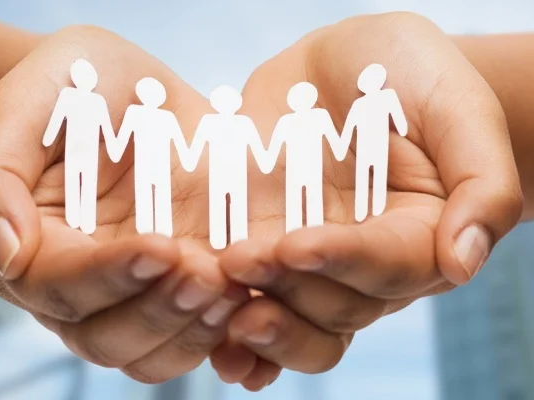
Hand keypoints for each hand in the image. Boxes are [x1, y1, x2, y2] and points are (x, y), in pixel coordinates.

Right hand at [0, 25, 248, 383]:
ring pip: (156, 351)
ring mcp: (138, 289)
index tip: (161, 247)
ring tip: (236, 287)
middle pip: (109, 337)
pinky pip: (200, 333)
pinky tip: (258, 303)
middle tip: (206, 274)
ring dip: (196, 330)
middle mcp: (83, 285)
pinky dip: (228, 333)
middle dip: (159, 312)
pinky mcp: (184, 279)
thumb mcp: (22, 109)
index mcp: (35, 249)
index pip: (62, 287)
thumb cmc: (67, 91)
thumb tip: (4, 252)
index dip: (110, 277)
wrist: (122, 90)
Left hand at [211, 12, 522, 389]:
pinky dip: (231, 327)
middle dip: (287, 289)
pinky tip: (209, 330)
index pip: (389, 266)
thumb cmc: (406, 73)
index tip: (296, 245)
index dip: (344, 261)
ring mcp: (312, 261)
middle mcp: (365, 261)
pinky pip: (254, 301)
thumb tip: (463, 263)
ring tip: (212, 296)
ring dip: (256, 321)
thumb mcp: (455, 105)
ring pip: (293, 318)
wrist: (341, 65)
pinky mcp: (267, 247)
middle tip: (239, 260)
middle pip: (336, 307)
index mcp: (421, 235)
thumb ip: (480, 182)